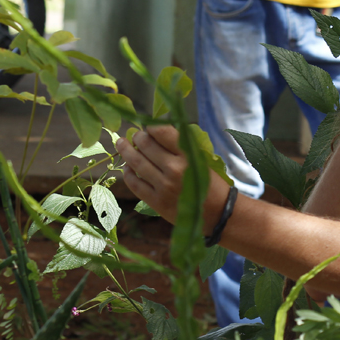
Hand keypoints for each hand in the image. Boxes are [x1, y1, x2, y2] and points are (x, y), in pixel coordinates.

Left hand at [116, 125, 231, 232]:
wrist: (217, 213)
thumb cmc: (210, 182)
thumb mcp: (201, 158)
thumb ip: (181, 145)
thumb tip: (157, 130)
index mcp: (188, 155)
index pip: (162, 132)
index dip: (151, 127)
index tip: (149, 127)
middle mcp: (174, 169)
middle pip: (146, 145)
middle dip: (137, 137)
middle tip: (135, 135)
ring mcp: (164, 186)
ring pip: (137, 163)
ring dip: (126, 151)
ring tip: (121, 144)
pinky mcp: (156, 202)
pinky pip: (135, 184)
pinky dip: (127, 173)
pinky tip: (126, 168)